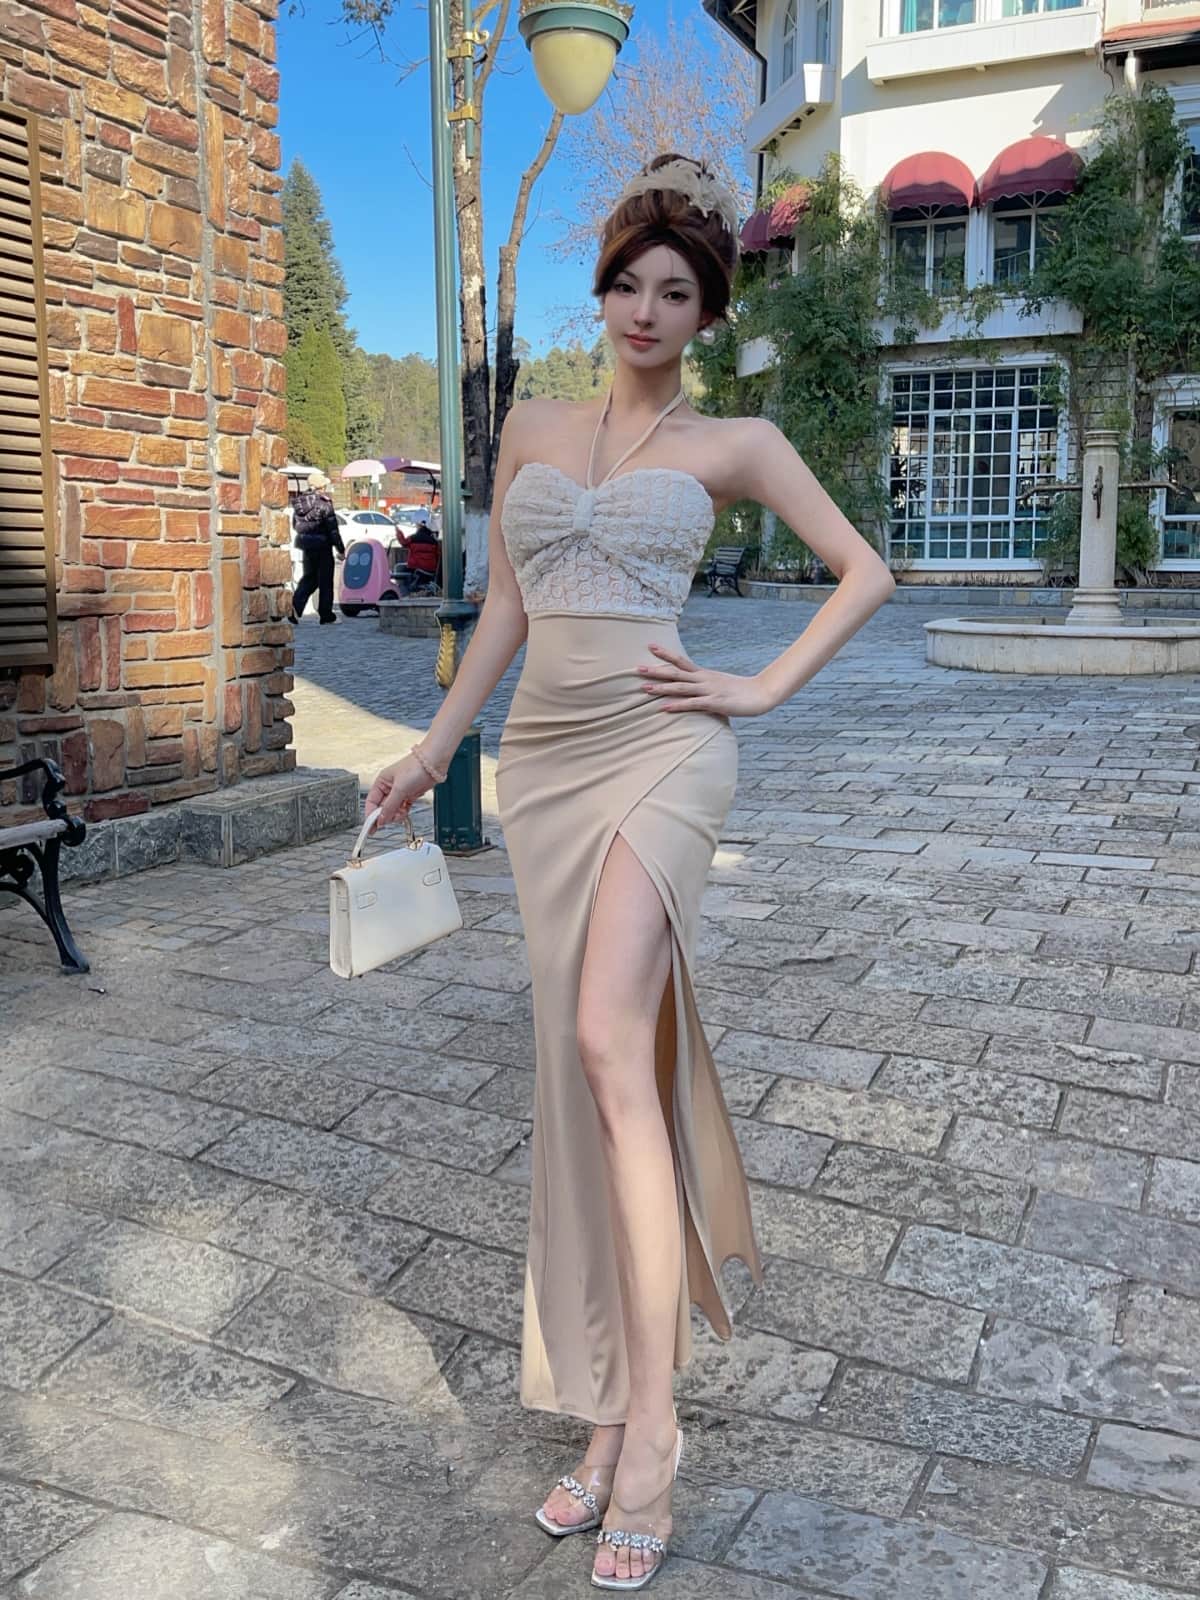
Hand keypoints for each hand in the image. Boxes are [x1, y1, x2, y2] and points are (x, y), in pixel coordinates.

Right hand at [364, 754, 434, 829]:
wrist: (434, 764)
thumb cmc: (416, 767)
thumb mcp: (399, 789)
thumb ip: (389, 806)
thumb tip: (380, 819)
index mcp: (381, 782)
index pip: (371, 802)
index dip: (371, 815)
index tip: (371, 826)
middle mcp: (389, 787)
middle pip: (382, 807)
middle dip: (386, 815)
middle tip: (390, 820)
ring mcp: (400, 792)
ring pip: (393, 809)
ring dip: (396, 814)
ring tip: (400, 813)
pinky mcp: (410, 795)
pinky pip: (402, 808)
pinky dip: (403, 812)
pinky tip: (404, 812)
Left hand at [637, 643, 772, 717]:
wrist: (761, 694)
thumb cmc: (741, 691)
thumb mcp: (720, 685)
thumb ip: (706, 686)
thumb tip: (695, 690)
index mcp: (704, 674)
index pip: (681, 661)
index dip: (665, 654)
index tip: (650, 646)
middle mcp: (704, 679)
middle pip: (676, 672)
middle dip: (656, 670)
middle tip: (637, 668)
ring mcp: (709, 690)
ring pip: (681, 687)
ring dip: (661, 687)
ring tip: (644, 688)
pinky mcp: (714, 702)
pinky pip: (692, 704)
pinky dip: (677, 705)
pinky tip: (664, 707)